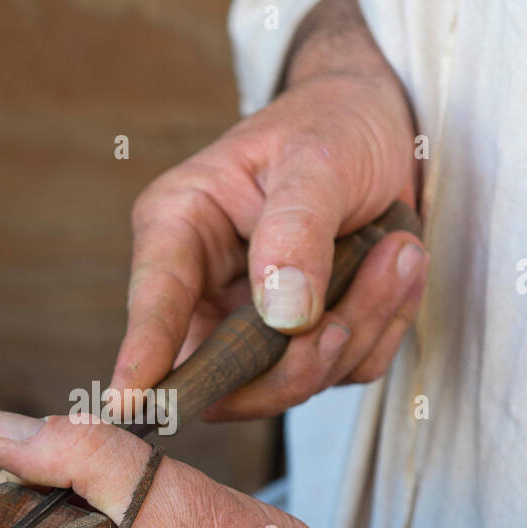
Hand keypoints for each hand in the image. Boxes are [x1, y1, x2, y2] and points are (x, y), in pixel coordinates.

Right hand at [109, 0, 427, 419]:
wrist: (383, 125)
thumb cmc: (334, 124)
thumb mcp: (317, 159)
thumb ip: (296, 232)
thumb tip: (283, 318)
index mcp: (180, 229)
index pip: (155, 302)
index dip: (142, 355)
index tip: (127, 403)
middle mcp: (205, 287)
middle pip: (222, 374)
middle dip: (294, 362)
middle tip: (345, 317)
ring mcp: (254, 323)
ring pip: (292, 380)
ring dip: (359, 327)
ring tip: (399, 251)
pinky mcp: (306, 340)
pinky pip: (346, 370)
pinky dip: (384, 327)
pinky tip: (399, 267)